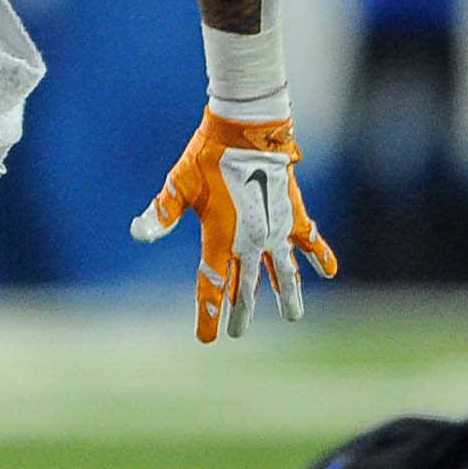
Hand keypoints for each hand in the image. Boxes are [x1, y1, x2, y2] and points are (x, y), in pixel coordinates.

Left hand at [130, 110, 336, 342]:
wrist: (246, 129)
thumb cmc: (207, 155)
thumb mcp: (179, 184)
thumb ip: (162, 213)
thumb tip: (136, 233)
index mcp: (222, 238)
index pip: (214, 286)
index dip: (210, 314)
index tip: (208, 339)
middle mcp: (251, 240)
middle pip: (247, 286)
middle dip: (242, 311)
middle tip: (238, 332)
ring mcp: (276, 229)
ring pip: (283, 272)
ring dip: (287, 295)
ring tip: (293, 316)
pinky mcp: (293, 213)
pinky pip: (310, 240)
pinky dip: (320, 256)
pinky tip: (330, 272)